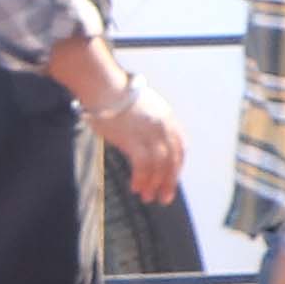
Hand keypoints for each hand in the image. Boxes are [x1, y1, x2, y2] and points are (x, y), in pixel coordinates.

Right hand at [91, 85, 185, 207]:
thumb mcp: (143, 108)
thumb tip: (148, 145)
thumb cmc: (116, 96)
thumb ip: (151, 125)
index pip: (181, 147)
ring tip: (147, 196)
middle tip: (164, 197)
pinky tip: (135, 187)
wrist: (103, 86)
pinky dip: (141, 179)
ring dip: (154, 184)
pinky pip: (142, 165)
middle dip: (169, 181)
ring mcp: (149, 133)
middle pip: (173, 159)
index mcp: (168, 117)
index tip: (172, 179)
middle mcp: (163, 126)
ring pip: (159, 165)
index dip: (177, 166)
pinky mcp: (133, 138)